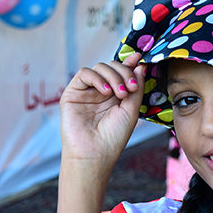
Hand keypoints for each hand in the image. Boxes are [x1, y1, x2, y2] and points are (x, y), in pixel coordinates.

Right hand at [59, 53, 145, 167]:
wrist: (94, 154)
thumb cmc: (113, 137)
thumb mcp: (131, 110)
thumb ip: (136, 88)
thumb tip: (139, 64)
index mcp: (116, 96)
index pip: (122, 72)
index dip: (130, 63)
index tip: (140, 58)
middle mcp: (101, 92)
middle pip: (112, 66)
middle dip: (124, 72)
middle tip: (131, 88)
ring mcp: (87, 92)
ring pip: (100, 67)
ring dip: (113, 76)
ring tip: (120, 94)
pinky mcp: (73, 93)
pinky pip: (84, 74)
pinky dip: (97, 78)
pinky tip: (105, 92)